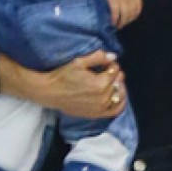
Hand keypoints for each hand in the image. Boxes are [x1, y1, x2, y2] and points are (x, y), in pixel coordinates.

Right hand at [2, 50, 127, 120]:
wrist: (51, 93)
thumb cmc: (63, 76)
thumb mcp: (79, 62)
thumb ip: (97, 57)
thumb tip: (113, 56)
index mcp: (100, 83)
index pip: (115, 70)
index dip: (111, 64)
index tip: (104, 63)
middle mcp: (103, 97)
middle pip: (118, 82)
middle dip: (115, 74)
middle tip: (107, 71)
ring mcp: (101, 108)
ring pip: (119, 96)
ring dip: (119, 87)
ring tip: (113, 82)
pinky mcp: (96, 114)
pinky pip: (115, 110)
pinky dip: (120, 103)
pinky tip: (118, 97)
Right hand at [98, 0, 142, 28]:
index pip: (138, 7)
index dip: (135, 14)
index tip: (131, 18)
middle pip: (131, 13)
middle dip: (128, 20)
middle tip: (123, 25)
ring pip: (124, 15)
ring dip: (121, 22)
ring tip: (118, 26)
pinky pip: (115, 13)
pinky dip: (114, 19)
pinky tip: (112, 22)